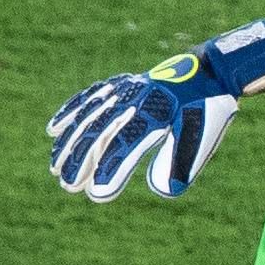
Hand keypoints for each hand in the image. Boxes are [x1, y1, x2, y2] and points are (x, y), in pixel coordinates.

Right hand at [46, 20, 264, 199]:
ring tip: (55, 166)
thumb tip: (160, 190)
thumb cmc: (207, 110)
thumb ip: (180, 163)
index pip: (129, 146)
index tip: (98, 193)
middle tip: (68, 185)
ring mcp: (126, 89)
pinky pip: (90, 97)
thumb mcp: (202, 137)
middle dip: (82, 160)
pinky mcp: (121, 84)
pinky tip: (54, 129)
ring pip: (90, 116)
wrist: (210, 71)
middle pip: (101, 132)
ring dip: (70, 142)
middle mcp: (137, 99)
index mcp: (159, 113)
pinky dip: (71, 111)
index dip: (112, 170)